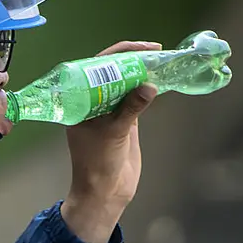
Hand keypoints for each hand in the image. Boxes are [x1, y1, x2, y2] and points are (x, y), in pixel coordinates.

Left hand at [61, 41, 160, 242]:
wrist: (104, 193)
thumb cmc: (98, 163)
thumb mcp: (113, 133)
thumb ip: (131, 109)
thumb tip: (150, 86)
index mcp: (79, 99)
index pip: (97, 66)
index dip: (120, 53)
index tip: (143, 49)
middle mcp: (92, 100)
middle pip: (113, 71)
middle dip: (133, 60)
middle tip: (156, 51)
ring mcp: (109, 110)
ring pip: (126, 83)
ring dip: (143, 73)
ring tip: (163, 61)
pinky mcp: (124, 121)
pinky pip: (135, 99)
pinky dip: (147, 90)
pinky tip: (162, 80)